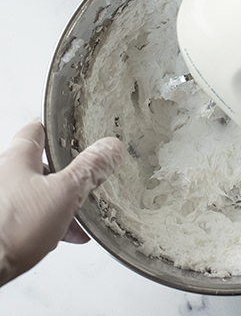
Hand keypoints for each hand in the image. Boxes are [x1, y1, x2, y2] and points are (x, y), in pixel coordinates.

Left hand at [0, 119, 122, 285]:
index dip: (57, 125)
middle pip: (40, 164)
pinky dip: (50, 222)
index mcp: (18, 158)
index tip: (71, 124)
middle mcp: (6, 175)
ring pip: (37, 193)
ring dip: (60, 200)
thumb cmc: (10, 227)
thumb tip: (110, 147)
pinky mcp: (4, 225)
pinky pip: (31, 217)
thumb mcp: (64, 192)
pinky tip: (66, 234)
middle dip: (66, 171)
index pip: (38, 128)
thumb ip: (89, 169)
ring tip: (82, 213)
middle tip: (85, 174)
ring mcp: (4, 201)